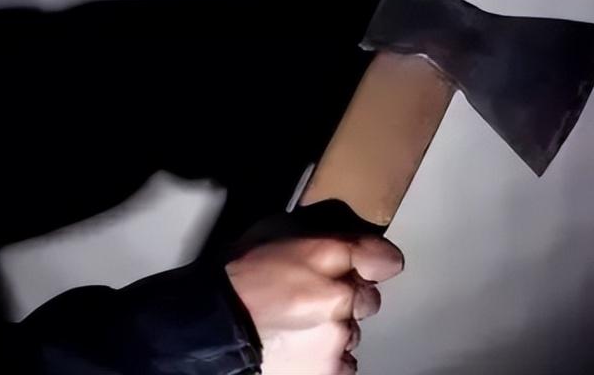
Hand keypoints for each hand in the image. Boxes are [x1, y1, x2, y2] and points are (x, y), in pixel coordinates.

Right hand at [226, 236, 403, 374]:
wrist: (210, 329)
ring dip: (336, 329)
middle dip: (349, 298)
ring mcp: (336, 339)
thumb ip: (319, 237)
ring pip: (353, 332)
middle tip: (315, 299)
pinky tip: (301, 348)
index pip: (384, 259)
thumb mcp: (275, 233)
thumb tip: (346, 241)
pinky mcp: (328, 370)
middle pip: (369, 300)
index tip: (373, 265)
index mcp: (327, 258)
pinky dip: (329, 358)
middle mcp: (340, 299)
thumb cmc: (236, 279)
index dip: (378, 261)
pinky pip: (344, 363)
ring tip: (299, 327)